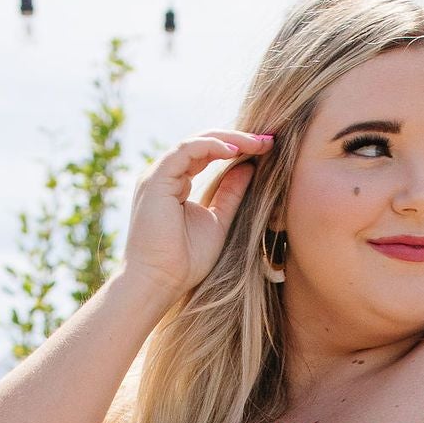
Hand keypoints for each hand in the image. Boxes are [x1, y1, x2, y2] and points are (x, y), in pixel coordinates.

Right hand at [120, 130, 271, 304]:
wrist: (159, 283)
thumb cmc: (184, 263)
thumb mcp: (218, 221)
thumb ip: (231, 194)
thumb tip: (250, 166)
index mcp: (174, 184)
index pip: (206, 155)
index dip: (236, 149)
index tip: (266, 148)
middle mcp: (163, 176)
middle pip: (202, 144)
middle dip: (237, 140)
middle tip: (268, 141)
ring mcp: (157, 176)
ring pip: (196, 142)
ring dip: (229, 140)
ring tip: (258, 143)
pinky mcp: (155, 179)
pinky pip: (186, 150)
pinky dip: (211, 146)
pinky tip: (235, 151)